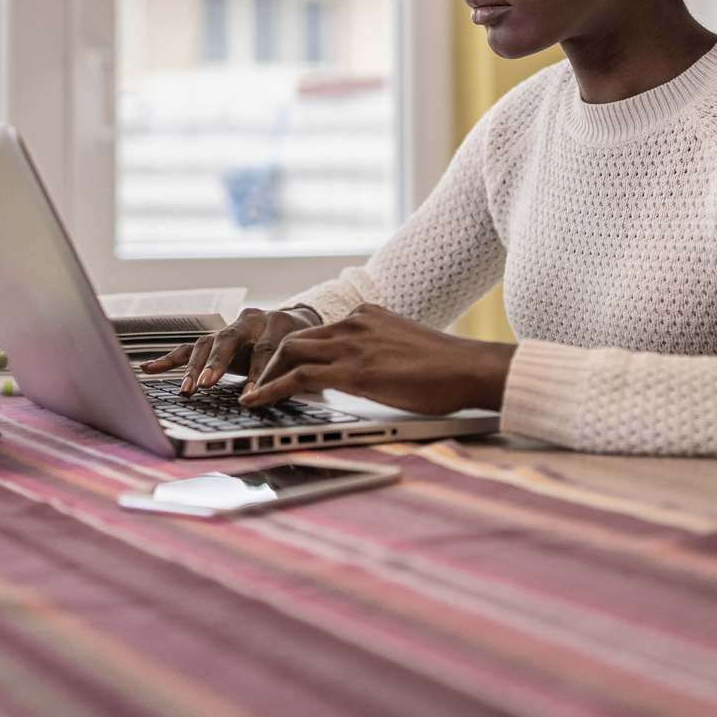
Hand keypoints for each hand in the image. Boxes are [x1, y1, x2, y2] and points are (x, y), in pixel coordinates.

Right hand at [138, 307, 316, 393]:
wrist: (295, 324)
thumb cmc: (298, 346)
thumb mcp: (301, 357)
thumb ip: (288, 375)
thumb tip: (273, 399)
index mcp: (275, 324)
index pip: (264, 349)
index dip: (258, 373)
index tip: (251, 396)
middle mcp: (248, 321)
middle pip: (228, 339)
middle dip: (216, 363)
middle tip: (207, 383)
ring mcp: (228, 329)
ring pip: (206, 344)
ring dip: (194, 369)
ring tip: (187, 391)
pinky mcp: (214, 340)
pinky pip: (188, 348)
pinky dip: (168, 360)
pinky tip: (147, 368)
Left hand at [239, 304, 514, 414]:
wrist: (469, 368)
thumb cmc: (447, 368)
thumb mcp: (404, 351)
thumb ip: (379, 354)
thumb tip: (368, 374)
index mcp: (366, 316)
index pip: (317, 333)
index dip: (292, 354)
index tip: (276, 370)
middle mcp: (353, 322)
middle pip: (294, 338)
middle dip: (267, 361)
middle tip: (252, 383)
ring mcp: (351, 343)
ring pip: (289, 352)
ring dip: (263, 375)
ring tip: (247, 396)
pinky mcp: (352, 369)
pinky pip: (298, 376)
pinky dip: (271, 388)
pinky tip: (257, 401)